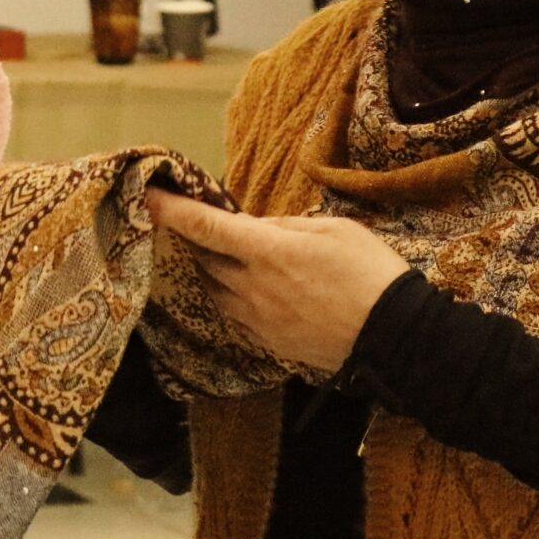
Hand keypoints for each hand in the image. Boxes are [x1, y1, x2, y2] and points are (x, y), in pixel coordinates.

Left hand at [146, 192, 409, 373]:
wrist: (392, 336)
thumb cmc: (371, 273)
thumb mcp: (335, 230)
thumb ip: (290, 226)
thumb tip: (261, 227)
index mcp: (268, 251)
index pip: (205, 227)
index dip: (171, 210)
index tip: (146, 196)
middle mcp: (252, 286)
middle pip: (204, 259)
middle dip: (198, 240)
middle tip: (202, 225)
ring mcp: (257, 318)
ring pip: (215, 289)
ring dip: (215, 270)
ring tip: (230, 256)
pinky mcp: (267, 342)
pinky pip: (235, 314)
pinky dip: (233, 297)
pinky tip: (251, 289)